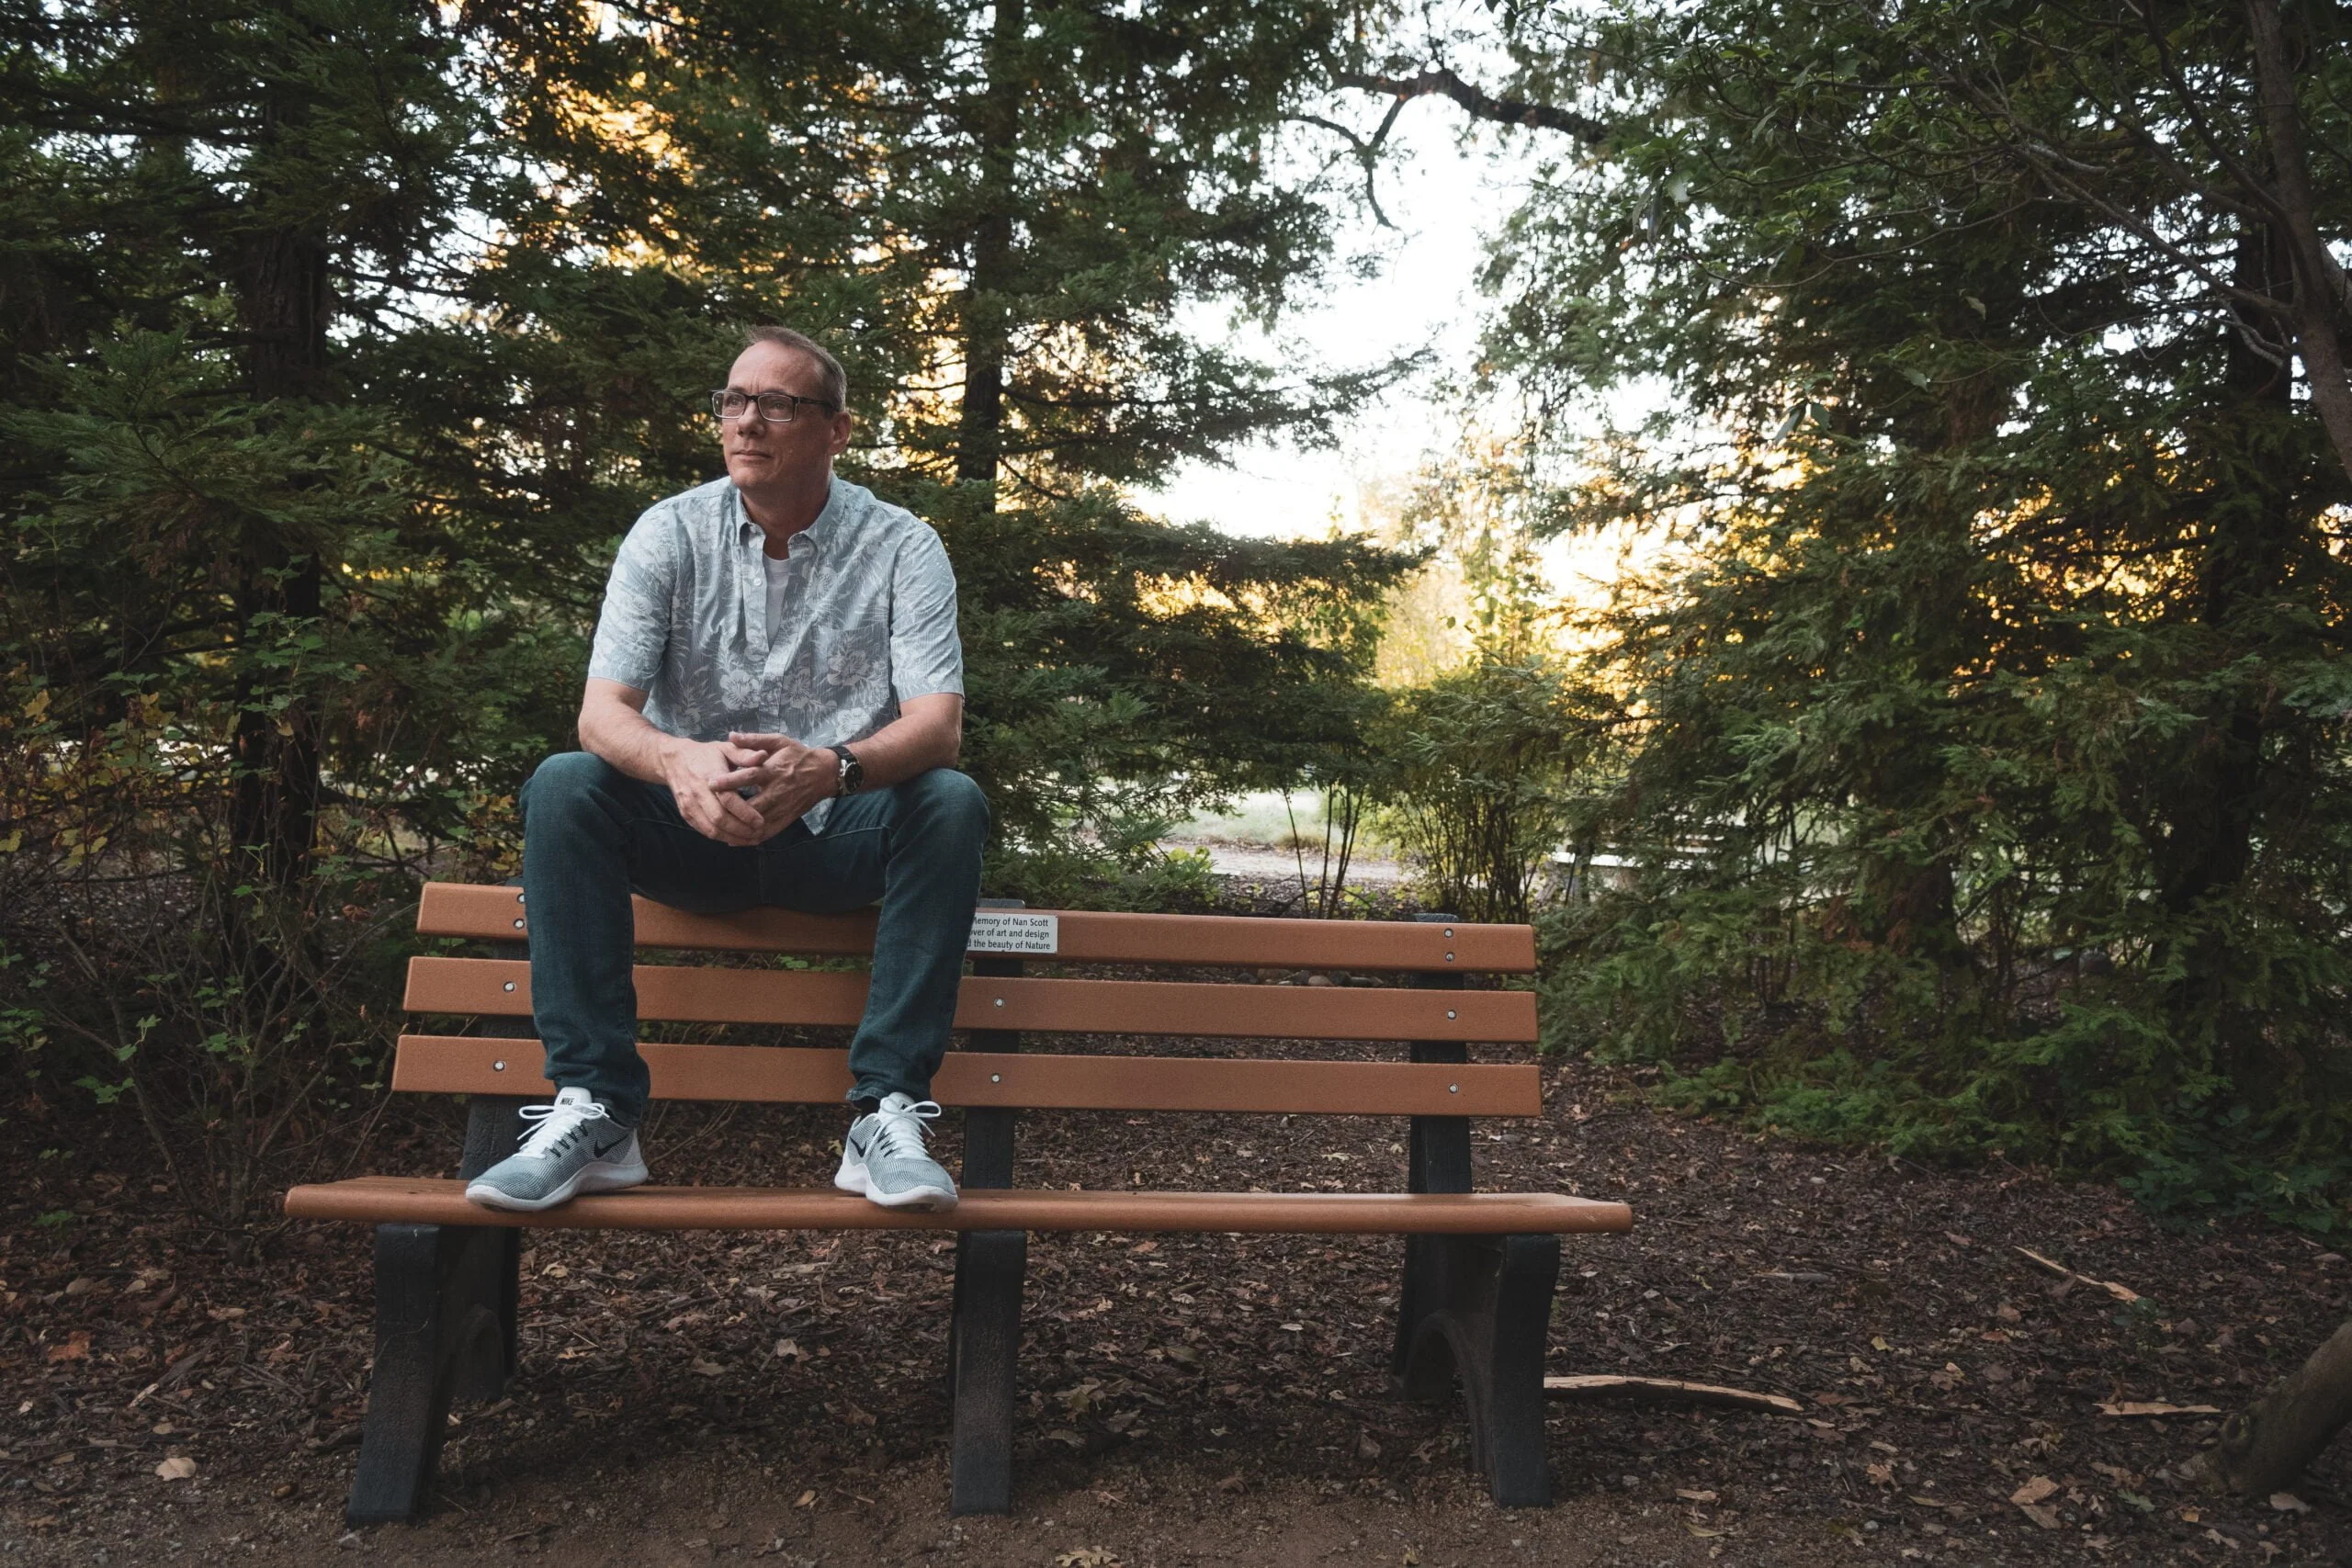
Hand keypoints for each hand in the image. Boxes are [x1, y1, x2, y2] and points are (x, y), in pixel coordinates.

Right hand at [659, 736, 772, 845]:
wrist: (674, 761)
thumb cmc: (706, 755)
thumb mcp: (726, 748)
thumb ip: (745, 754)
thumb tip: (763, 755)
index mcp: (710, 775)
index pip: (727, 798)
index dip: (744, 812)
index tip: (761, 821)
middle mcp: (697, 792)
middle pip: (719, 818)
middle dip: (741, 830)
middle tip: (760, 834)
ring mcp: (689, 805)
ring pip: (711, 829)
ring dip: (733, 837)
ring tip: (752, 840)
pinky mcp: (686, 814)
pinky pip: (704, 831)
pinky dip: (722, 837)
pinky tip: (737, 838)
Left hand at [707, 731, 838, 841]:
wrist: (824, 774)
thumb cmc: (798, 755)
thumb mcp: (779, 741)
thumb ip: (754, 740)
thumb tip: (731, 735)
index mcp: (774, 770)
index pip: (750, 776)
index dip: (730, 780)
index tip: (710, 782)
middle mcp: (778, 791)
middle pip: (753, 804)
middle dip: (731, 809)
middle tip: (709, 811)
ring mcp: (783, 808)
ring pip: (759, 823)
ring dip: (738, 827)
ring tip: (716, 827)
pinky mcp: (787, 818)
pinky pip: (768, 832)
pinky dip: (751, 838)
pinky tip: (735, 840)